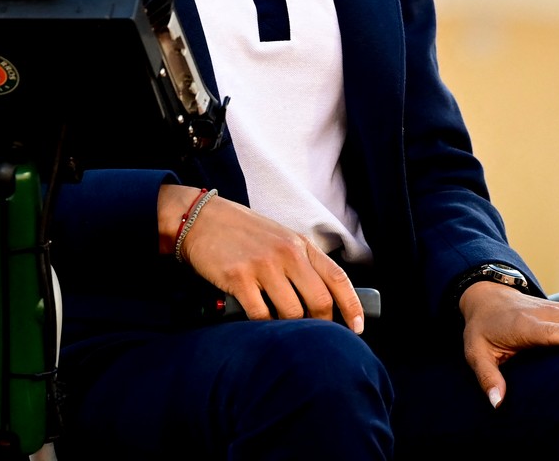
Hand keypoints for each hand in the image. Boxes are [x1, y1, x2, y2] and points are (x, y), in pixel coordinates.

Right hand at [156, 185, 363, 331]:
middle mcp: (287, 253)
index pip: (338, 278)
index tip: (357, 328)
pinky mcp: (239, 278)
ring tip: (285, 334)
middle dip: (322, 326)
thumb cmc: (242, 232)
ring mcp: (263, 266)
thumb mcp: (279, 238)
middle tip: (316, 339)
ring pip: (291, 314)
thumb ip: (301, 262)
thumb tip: (323, 297)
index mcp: (300, 244)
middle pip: (319, 302)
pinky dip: (263, 326)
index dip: (352, 306)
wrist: (201, 219)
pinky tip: (260, 326)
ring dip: (290, 330)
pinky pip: (260, 315)